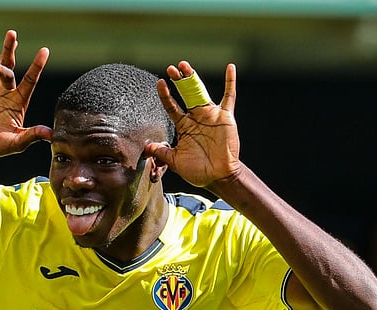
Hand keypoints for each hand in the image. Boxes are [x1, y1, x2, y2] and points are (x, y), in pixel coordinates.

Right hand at [0, 30, 52, 158]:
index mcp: (19, 102)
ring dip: (7, 51)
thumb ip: (31, 136)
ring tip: (11, 35)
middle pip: (19, 70)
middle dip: (24, 58)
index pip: (31, 80)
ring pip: (5, 65)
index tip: (44, 51)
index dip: (37, 66)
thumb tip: (52, 135)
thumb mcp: (16, 142)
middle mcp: (11, 92)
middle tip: (31, 43)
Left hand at [146, 61, 241, 188]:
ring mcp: (211, 115)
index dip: (165, 95)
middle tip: (171, 68)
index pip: (172, 106)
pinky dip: (230, 82)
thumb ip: (161, 152)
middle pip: (185, 94)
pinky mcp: (225, 117)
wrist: (218, 177)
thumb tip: (146, 147)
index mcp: (184, 125)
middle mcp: (196, 117)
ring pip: (201, 91)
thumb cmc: (197, 171)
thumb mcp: (175, 161)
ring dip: (193, 77)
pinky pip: (229, 96)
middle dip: (178, 80)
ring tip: (184, 65)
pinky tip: (230, 67)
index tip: (160, 83)